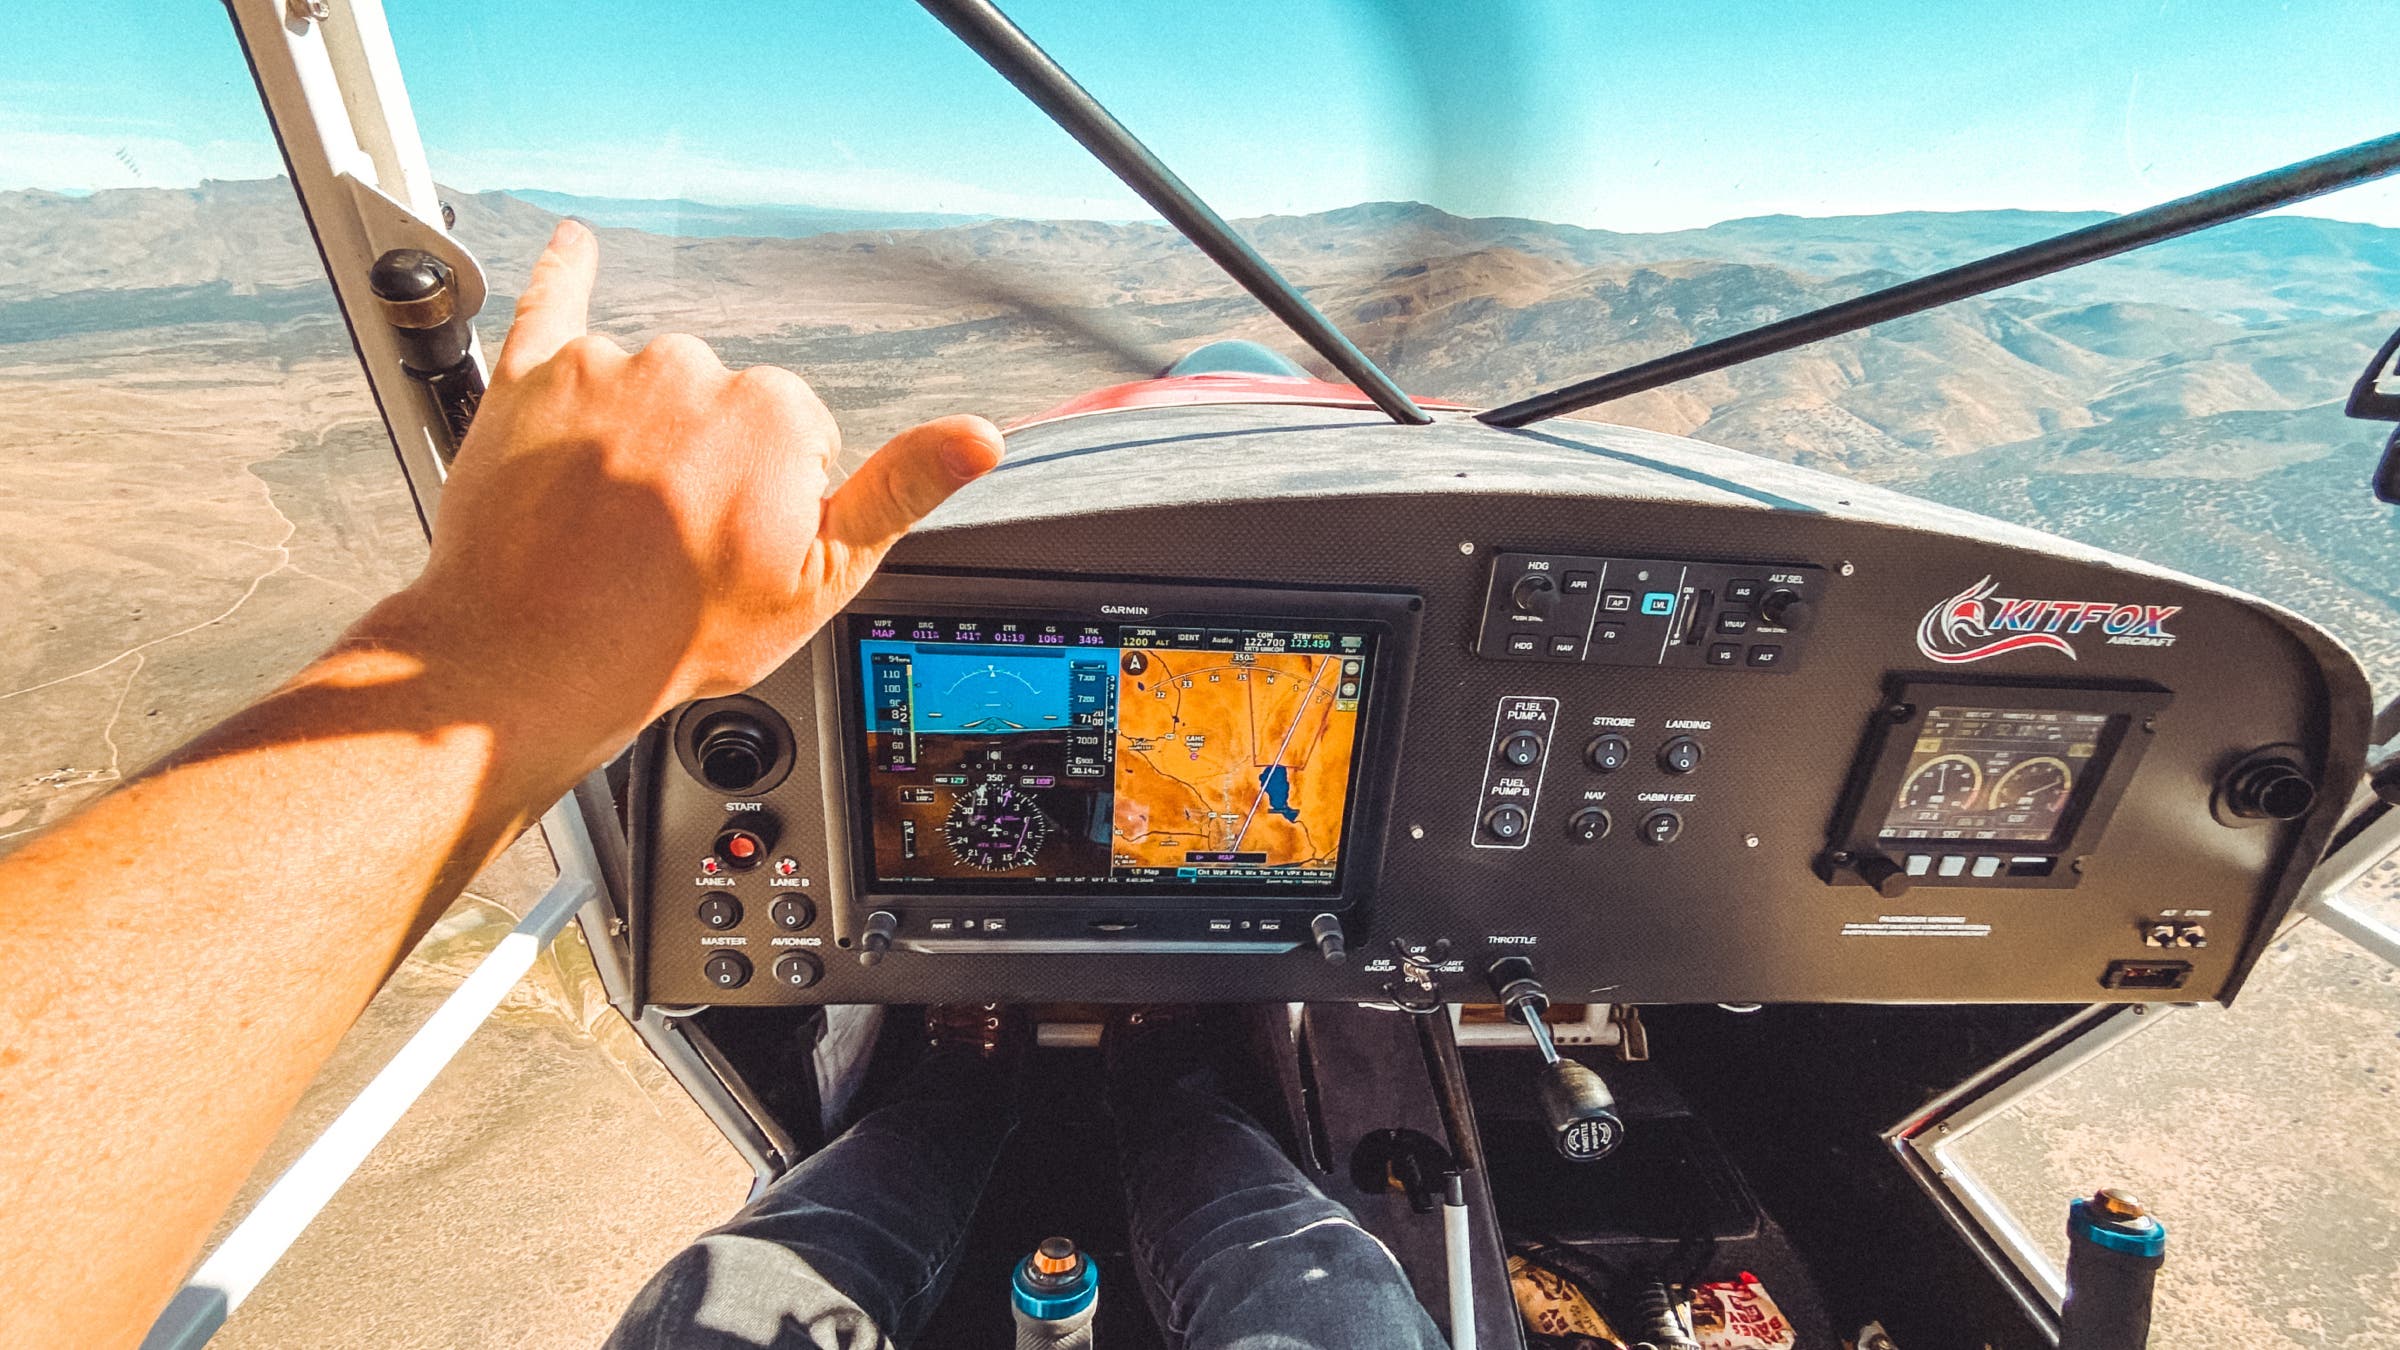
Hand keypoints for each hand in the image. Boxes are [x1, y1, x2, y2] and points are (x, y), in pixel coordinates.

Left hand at [362, 219, 1003, 780]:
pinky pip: (552, 304)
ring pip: (651, 381)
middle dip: (711, 460)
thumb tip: (981, 436)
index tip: (741, 545)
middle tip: (674, 544)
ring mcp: (606, 371)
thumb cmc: (678, 634)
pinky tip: (576, 245)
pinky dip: (566, 274)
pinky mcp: (531, 378)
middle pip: (726, 400)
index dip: (778, 498)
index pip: (799, 434)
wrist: (535, 662)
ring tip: (614, 521)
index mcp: (774, 413)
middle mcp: (692, 371)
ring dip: (644, 432)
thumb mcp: (820, 579)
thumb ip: (901, 490)